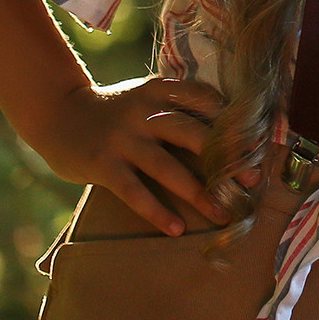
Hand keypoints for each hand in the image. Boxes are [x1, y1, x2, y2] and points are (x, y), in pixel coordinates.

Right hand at [24, 76, 249, 234]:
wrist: (58, 114)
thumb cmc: (117, 112)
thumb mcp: (148, 98)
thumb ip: (181, 110)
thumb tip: (234, 135)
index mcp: (161, 90)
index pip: (206, 101)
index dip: (234, 123)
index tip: (260, 145)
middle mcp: (144, 111)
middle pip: (193, 133)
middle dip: (225, 159)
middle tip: (251, 182)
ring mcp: (122, 138)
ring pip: (167, 167)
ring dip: (199, 193)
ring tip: (223, 215)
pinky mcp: (103, 164)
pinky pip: (134, 191)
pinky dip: (156, 211)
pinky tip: (175, 229)